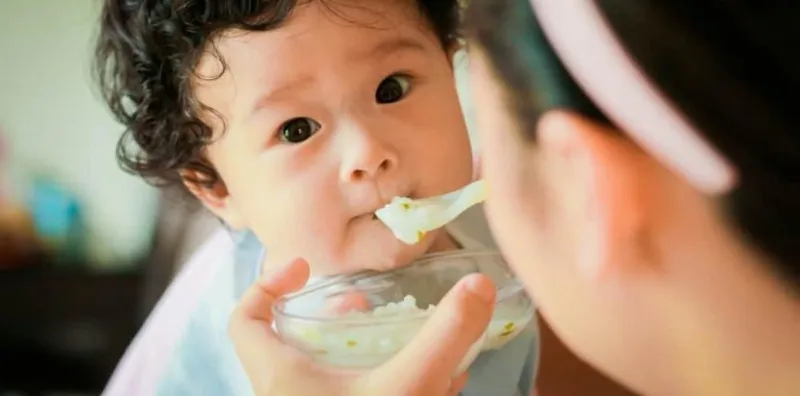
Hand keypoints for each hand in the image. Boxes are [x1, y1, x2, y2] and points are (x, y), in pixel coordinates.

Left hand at [228, 258, 495, 395]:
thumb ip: (446, 336)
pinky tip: (437, 386)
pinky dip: (387, 386)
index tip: (308, 267)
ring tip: (408, 342)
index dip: (266, 284)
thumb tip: (478, 284)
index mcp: (282, 377)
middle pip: (295, 343)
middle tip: (369, 309)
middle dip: (338, 320)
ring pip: (331, 375)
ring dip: (369, 353)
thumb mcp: (410, 389)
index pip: (245, 320)